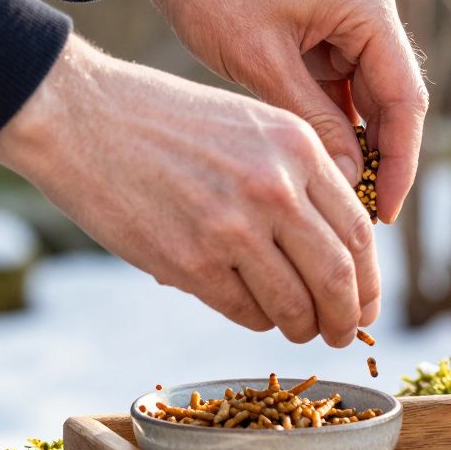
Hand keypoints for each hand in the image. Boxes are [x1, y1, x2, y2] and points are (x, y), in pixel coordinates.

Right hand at [0, 36, 378, 346]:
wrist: (81, 116)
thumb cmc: (168, 122)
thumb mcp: (253, 125)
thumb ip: (300, 178)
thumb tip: (339, 246)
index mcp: (298, 149)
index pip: (358, 232)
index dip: (369, 279)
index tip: (366, 302)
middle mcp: (275, 188)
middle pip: (338, 276)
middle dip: (348, 316)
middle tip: (346, 333)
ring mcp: (232, 228)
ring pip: (295, 304)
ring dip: (304, 327)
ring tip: (302, 330)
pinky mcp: (189, 262)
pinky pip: (245, 311)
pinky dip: (258, 321)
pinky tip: (256, 314)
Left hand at [70, 0, 427, 223]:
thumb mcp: (261, 64)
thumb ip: (314, 123)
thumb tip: (352, 183)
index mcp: (366, 3)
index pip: (405, 97)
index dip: (400, 160)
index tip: (385, 210)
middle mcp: (372, 7)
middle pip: (395, 100)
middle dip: (383, 159)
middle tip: (367, 217)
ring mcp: (354, 19)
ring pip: (374, 99)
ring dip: (362, 147)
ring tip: (347, 201)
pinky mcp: (332, 31)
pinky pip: (348, 89)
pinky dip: (340, 127)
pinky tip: (330, 168)